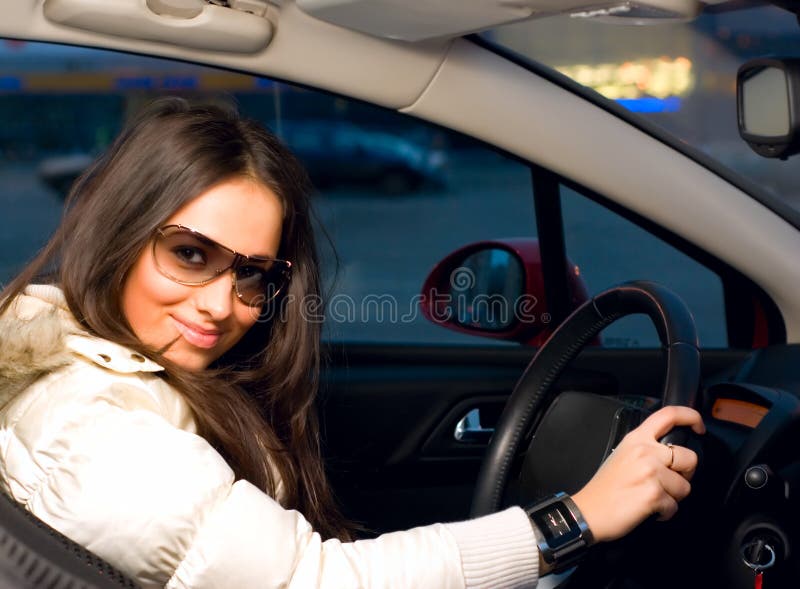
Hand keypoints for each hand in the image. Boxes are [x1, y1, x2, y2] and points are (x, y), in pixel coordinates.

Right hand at [571, 405, 704, 542]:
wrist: (589, 511)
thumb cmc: (605, 487)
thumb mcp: (622, 454)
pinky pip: (675, 507)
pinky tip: (648, 509)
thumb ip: (647, 447)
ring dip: (673, 497)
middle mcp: (645, 452)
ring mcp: (650, 473)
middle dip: (685, 474)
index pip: (669, 415)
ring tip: (652, 497)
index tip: (699, 428)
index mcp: (636, 439)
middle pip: (689, 458)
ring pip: (685, 487)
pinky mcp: (654, 495)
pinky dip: (665, 513)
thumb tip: (673, 454)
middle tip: (668, 482)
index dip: (691, 417)